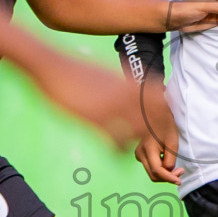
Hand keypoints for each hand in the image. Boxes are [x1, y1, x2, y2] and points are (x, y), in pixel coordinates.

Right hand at [30, 54, 149, 149]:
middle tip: (151, 142)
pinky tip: (117, 150)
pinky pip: (118, 138)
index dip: (164, 114)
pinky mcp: (96, 117)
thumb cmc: (76, 72)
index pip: (161, 99)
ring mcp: (112, 105)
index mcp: (128, 83)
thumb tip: (131, 90)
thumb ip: (121, 84)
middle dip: (158, 131)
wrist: (53, 67)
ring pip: (142, 128)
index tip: (160, 126)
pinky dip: (121, 148)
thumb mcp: (105, 74)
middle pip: (157, 115)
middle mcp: (125, 93)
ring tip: (135, 147)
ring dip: (140, 141)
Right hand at [134, 91, 181, 183]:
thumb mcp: (172, 142)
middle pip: (153, 174)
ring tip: (176, 168)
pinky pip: (150, 167)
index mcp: (147, 149)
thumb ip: (170, 159)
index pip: (157, 171)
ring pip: (151, 172)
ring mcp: (138, 154)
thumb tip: (169, 172)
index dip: (169, 178)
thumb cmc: (165, 125)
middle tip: (180, 172)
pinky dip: (160, 169)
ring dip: (164, 174)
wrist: (155, 115)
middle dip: (167, 177)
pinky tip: (167, 162)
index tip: (179, 180)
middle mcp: (140, 154)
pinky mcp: (140, 154)